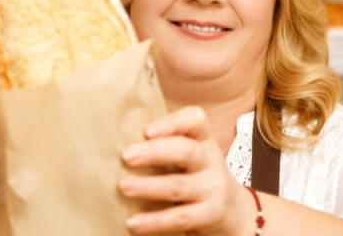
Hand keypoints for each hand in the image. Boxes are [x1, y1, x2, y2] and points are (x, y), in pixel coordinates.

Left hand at [118, 106, 252, 234]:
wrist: (233, 213)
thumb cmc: (196, 177)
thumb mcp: (189, 157)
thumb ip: (164, 145)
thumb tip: (110, 141)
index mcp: (203, 140)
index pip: (196, 120)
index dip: (172, 123)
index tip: (147, 130)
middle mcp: (210, 161)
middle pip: (186, 151)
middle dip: (154, 152)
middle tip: (126, 156)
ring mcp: (213, 188)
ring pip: (179, 185)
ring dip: (148, 186)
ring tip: (123, 186)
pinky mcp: (211, 214)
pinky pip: (181, 217)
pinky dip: (155, 220)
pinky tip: (133, 222)